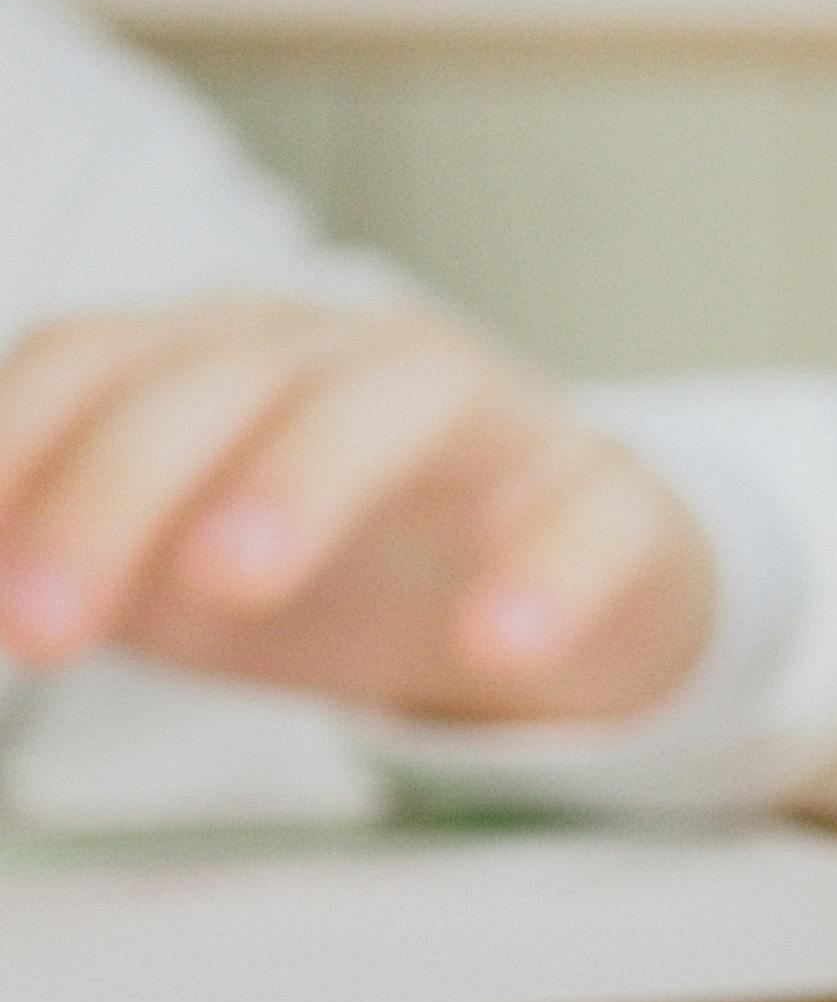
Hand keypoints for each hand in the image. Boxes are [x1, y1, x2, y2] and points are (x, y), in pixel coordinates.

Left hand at [0, 295, 715, 721]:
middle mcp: (351, 357)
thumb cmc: (338, 570)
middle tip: (44, 628)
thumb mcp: (162, 577)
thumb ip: (57, 569)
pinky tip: (497, 645)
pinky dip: (546, 566)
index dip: (12, 452)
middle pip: (225, 379)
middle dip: (116, 494)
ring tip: (235, 584)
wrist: (555, 596)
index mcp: (224, 358)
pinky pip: (590, 508)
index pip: (92, 359)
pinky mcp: (612, 493)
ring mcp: (491, 414)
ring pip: (404, 398)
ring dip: (307, 476)